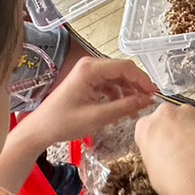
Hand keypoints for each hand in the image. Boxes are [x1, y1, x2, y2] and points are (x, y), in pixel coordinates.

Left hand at [16, 58, 157, 145]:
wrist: (40, 129)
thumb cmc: (63, 122)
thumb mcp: (97, 117)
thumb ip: (124, 107)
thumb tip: (147, 100)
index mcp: (90, 69)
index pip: (125, 67)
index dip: (142, 80)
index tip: (154, 94)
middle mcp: (90, 66)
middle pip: (122, 71)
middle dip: (137, 86)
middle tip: (148, 102)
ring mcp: (88, 73)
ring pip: (117, 78)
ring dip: (128, 91)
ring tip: (135, 110)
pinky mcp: (86, 82)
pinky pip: (109, 84)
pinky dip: (118, 95)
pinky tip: (122, 109)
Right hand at [135, 102, 194, 194]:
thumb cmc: (170, 178)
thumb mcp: (151, 169)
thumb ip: (156, 154)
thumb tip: (165, 156)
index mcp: (144, 127)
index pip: (147, 128)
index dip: (156, 139)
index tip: (162, 149)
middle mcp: (163, 113)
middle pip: (167, 116)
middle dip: (173, 128)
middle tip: (180, 147)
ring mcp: (185, 111)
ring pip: (187, 116)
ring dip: (190, 127)